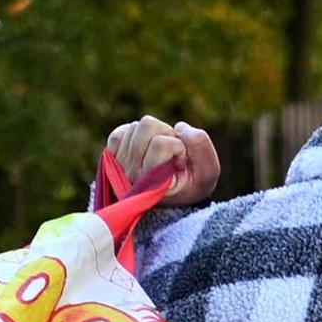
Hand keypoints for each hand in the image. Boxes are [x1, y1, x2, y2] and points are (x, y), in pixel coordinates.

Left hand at [105, 117, 221, 207]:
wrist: (175, 196)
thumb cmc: (192, 184)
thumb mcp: (208, 171)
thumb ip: (201, 147)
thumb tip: (179, 127)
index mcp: (153, 184)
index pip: (161, 143)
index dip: (178, 147)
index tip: (181, 164)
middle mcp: (132, 176)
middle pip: (147, 126)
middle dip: (166, 134)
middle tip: (171, 154)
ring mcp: (119, 166)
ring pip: (136, 126)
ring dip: (153, 134)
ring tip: (159, 153)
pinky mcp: (113, 156)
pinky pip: (122, 131)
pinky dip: (137, 133)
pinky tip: (146, 148)